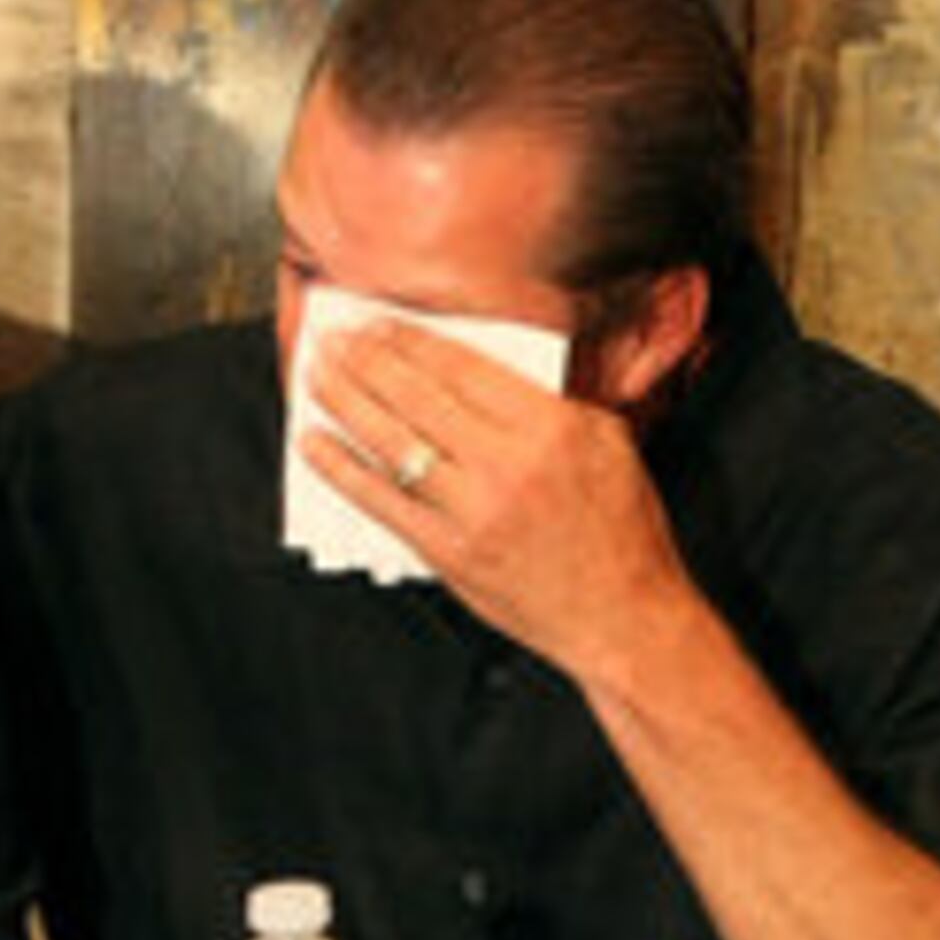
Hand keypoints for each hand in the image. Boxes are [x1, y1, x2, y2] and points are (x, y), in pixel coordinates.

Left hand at [301, 316, 699, 685]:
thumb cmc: (623, 532)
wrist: (624, 617)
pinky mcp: (450, 554)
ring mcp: (473, 512)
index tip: (380, 321)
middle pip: (417, 395)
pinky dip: (342, 469)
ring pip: (392, 442)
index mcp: (550, 427)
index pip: (461, 367)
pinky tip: (315, 444)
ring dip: (345, 401)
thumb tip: (488, 368)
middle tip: (334, 337)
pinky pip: (382, 502)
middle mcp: (507, 465)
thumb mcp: (610, 443)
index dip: (410, 339)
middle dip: (366, 359)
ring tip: (316, 375)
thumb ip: (553, 401)